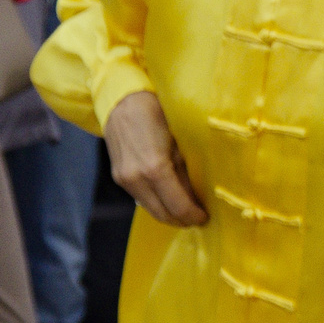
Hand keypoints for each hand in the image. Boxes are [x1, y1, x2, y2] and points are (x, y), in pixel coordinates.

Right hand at [103, 92, 206, 225]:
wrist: (122, 102)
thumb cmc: (158, 114)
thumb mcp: (180, 141)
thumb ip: (186, 171)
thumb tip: (198, 195)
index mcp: (155, 168)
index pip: (177, 205)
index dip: (193, 216)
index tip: (205, 217)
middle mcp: (136, 178)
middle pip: (162, 213)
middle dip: (181, 220)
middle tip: (197, 218)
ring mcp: (124, 179)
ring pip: (150, 209)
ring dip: (168, 214)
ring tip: (185, 210)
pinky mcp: (118, 177)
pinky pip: (141, 198)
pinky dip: (156, 203)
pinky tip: (169, 198)